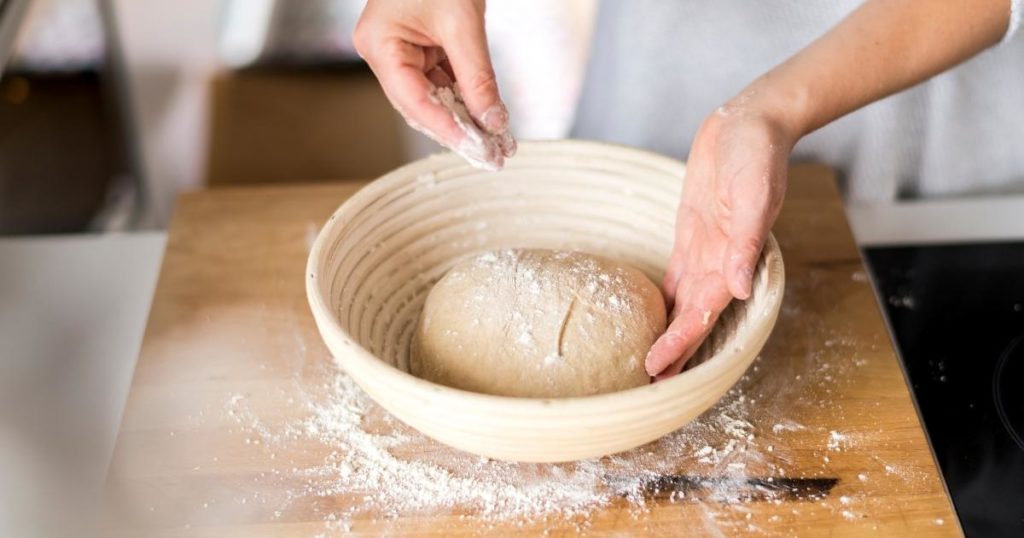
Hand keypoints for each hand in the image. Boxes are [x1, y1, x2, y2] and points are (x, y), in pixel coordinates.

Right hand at [353, 0, 514, 168]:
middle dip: (459, 130)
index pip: (412, 100)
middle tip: (493, 155)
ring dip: (467, 120)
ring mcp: (402, 52)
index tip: (477, 147)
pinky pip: (444, 83)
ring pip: (435, 99)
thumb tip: (494, 121)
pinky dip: (467, 100)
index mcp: (379, 44)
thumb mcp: (462, 22)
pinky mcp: (421, 49)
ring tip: (498, 143)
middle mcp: (384, 52)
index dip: (446, 128)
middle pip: (421, 106)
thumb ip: (477, 76)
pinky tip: (490, 119)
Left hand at [645, 99, 795, 379]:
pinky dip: (664, 301)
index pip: (702, 313)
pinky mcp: (692, 235)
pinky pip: (676, 276)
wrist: (751, 124)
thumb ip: (745, 241)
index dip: (680, 343)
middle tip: (646, 385)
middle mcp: (718, 262)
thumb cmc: (757, 154)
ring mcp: (705, 250)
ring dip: (668, 333)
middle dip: (672, 352)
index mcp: (733, 259)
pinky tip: (650, 319)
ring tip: (650, 365)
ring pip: (681, 303)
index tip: (657, 369)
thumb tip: (737, 289)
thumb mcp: (754, 192)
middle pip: (689, 318)